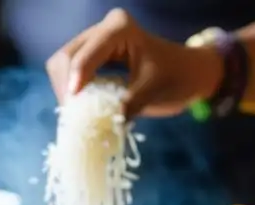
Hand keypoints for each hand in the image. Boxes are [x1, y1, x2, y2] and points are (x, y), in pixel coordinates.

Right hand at [45, 10, 222, 117]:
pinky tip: (80, 108)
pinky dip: (74, 90)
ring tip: (77, 114)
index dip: (76, 80)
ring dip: (67, 90)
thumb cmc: (177, 78)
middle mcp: (103, 29)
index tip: (71, 104)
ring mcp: (97, 40)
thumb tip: (105, 124)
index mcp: (119, 29)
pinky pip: (73, 71)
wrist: (190, 73)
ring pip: (64, 64)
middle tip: (73, 116)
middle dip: (66, 86)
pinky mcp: (96, 54)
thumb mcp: (153, 92)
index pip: (86, 55)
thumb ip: (128, 105)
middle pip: (66, 56)